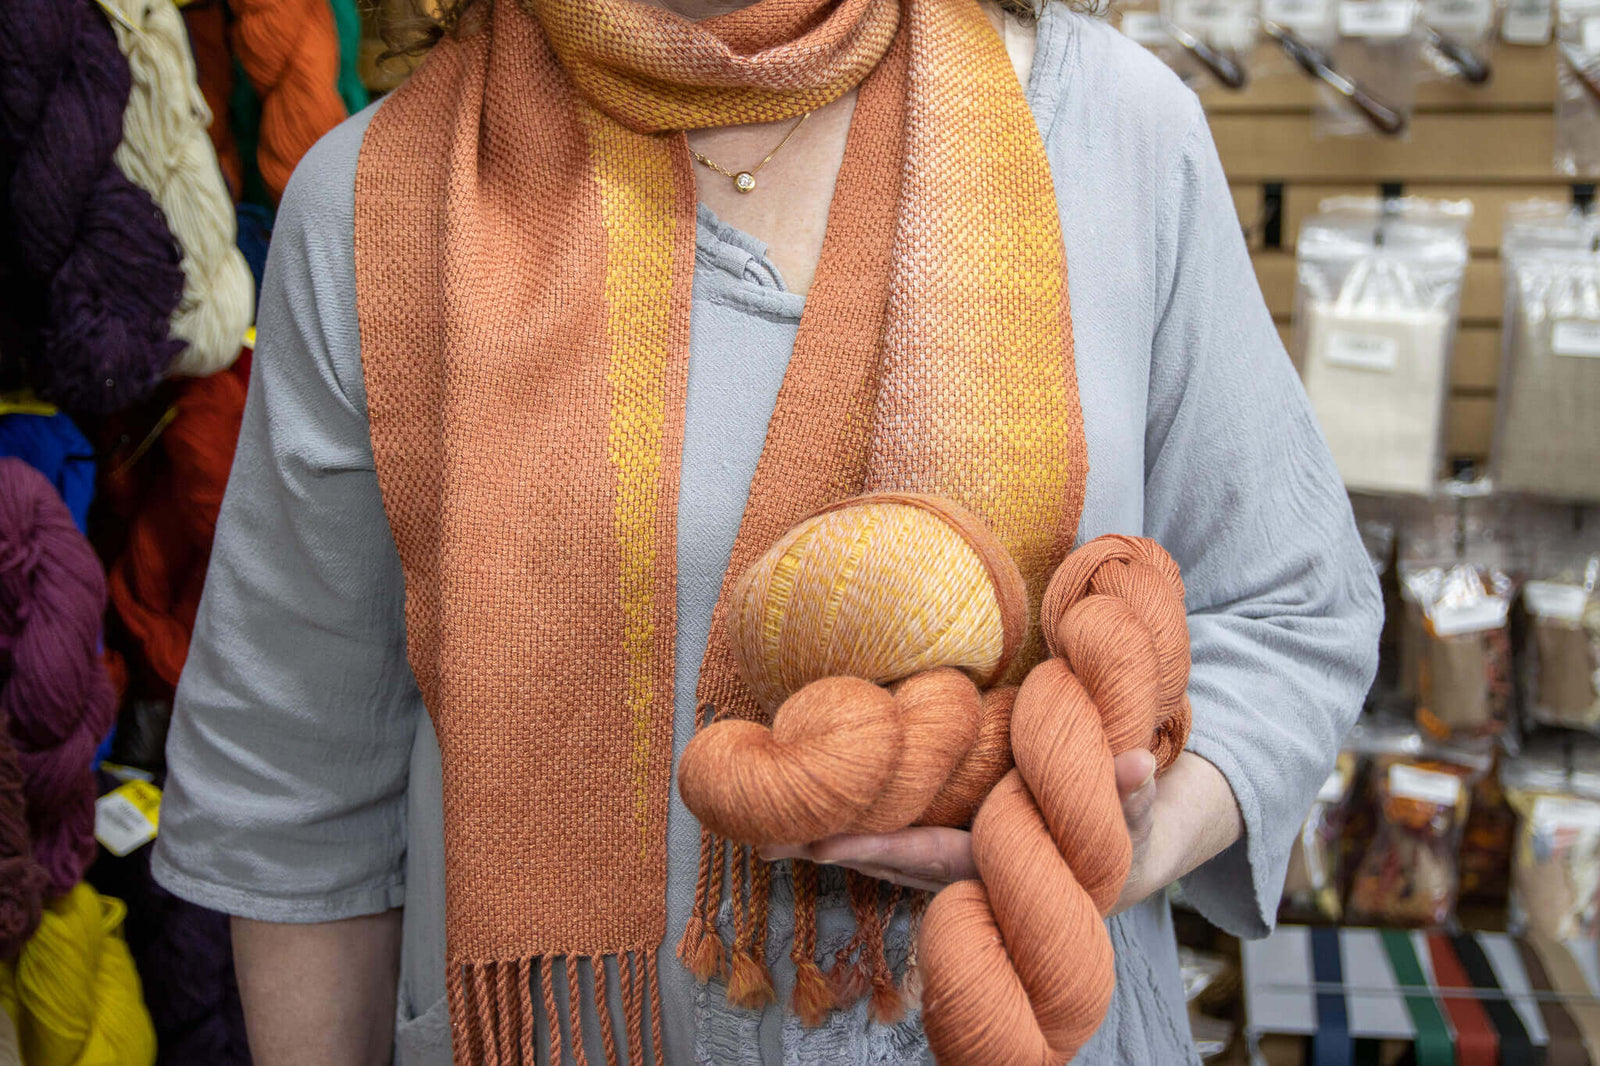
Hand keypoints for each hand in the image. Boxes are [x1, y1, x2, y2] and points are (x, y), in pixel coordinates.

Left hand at [759, 749, 1166, 900]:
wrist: (1113, 859)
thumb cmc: (1115, 831)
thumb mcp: (1132, 813)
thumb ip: (1131, 792)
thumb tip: (1135, 762)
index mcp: (998, 865)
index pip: (930, 857)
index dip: (879, 847)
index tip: (826, 841)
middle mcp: (964, 871)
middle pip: (886, 862)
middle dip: (831, 849)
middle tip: (765, 835)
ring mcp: (948, 858)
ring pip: (880, 851)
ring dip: (828, 841)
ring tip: (762, 829)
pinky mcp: (940, 840)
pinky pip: (888, 833)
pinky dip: (849, 825)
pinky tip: (808, 813)